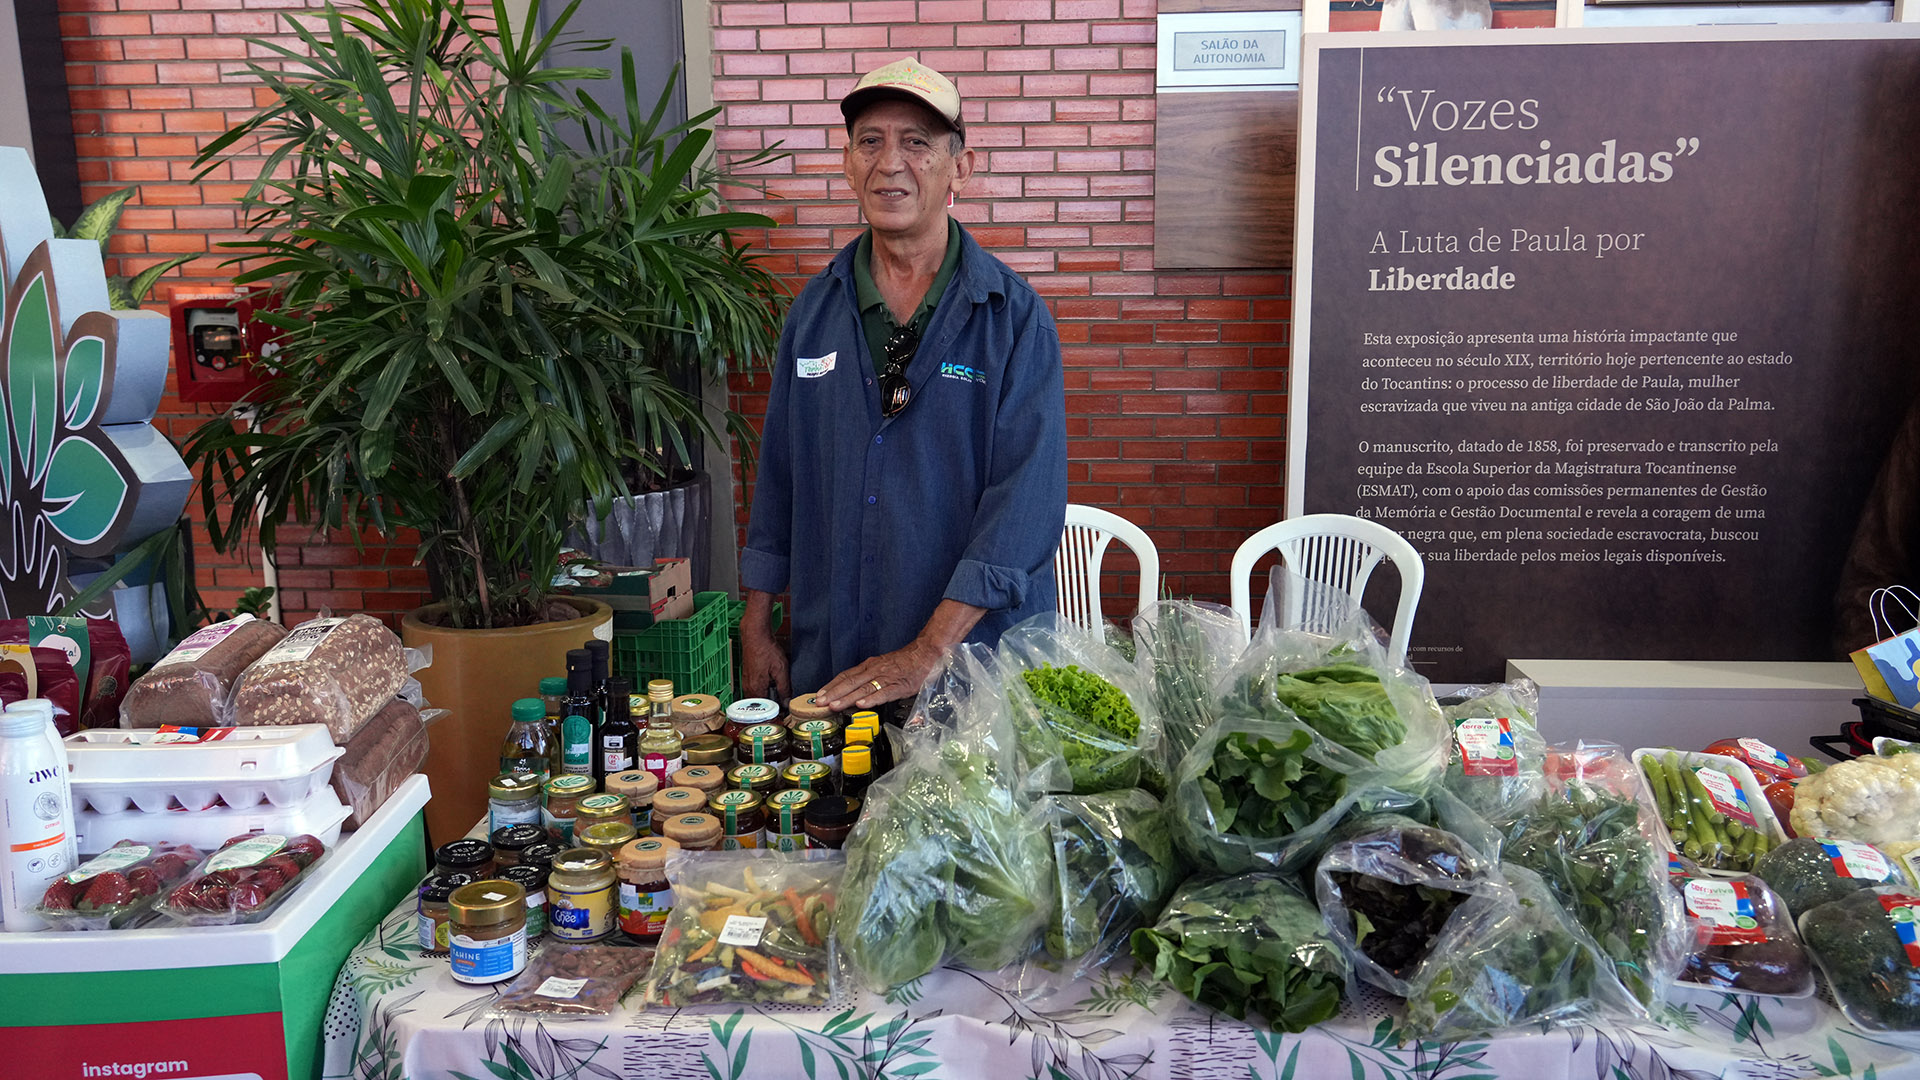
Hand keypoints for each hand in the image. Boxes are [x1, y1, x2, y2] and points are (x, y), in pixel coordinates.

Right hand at [740, 631, 790, 703]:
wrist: (755, 635)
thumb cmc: (766, 649)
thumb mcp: (781, 670)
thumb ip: (784, 688)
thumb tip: (787, 702)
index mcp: (756, 688)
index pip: (766, 708)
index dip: (777, 710)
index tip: (786, 710)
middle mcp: (748, 688)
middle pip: (761, 704)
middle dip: (772, 705)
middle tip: (784, 703)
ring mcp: (746, 682)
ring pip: (758, 697)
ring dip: (768, 697)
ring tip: (779, 694)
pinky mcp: (747, 676)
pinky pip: (755, 689)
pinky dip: (763, 690)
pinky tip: (771, 684)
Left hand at [818, 638, 943, 712]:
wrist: (926, 652)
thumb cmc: (905, 662)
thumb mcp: (883, 667)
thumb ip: (871, 679)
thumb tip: (856, 693)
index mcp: (869, 666)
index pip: (846, 676)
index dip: (832, 686)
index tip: (819, 696)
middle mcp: (874, 670)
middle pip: (850, 682)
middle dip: (833, 694)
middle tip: (819, 703)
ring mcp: (886, 678)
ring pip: (863, 689)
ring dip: (847, 698)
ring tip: (834, 706)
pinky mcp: (898, 685)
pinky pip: (883, 693)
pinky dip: (871, 699)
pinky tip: (861, 705)